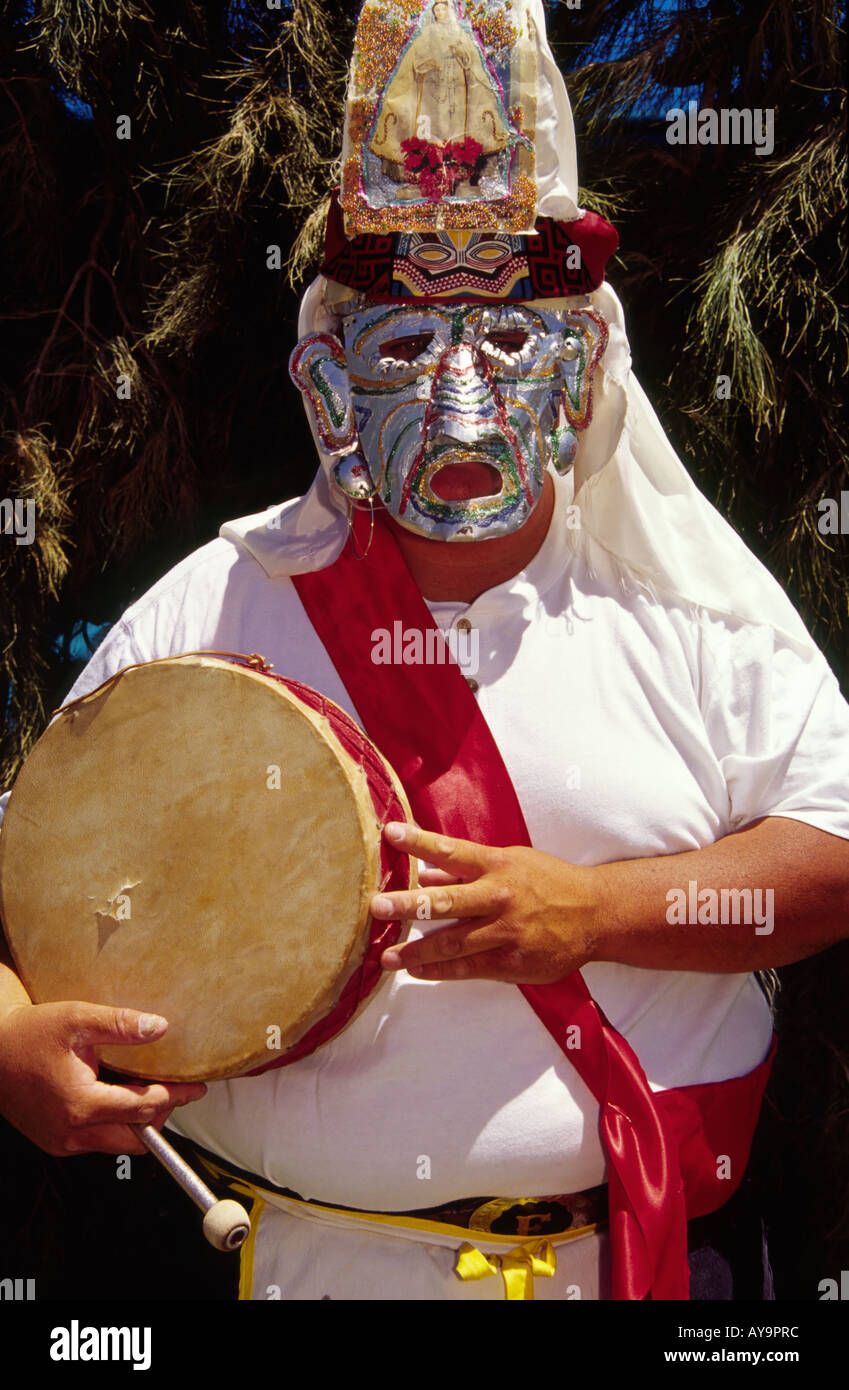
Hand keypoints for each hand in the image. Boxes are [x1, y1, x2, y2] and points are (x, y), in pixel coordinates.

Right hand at [0, 1002, 205, 1156]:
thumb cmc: (30, 1034)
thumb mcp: (77, 1019)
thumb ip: (120, 1024)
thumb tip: (159, 1027)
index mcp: (81, 1103)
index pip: (144, 1108)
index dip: (175, 1097)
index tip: (196, 1088)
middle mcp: (71, 1131)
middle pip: (136, 1138)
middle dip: (159, 1116)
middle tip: (174, 1091)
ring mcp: (61, 1141)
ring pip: (117, 1144)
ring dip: (136, 1123)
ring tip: (146, 1092)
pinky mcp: (54, 1142)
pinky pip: (96, 1142)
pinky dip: (113, 1124)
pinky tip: (117, 1097)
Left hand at [373, 822, 601, 983]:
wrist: (596, 913)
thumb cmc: (548, 882)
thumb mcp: (511, 862)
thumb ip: (467, 870)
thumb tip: (425, 871)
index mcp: (498, 866)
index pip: (451, 850)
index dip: (419, 842)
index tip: (390, 834)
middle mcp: (500, 896)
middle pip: (447, 900)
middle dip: (409, 904)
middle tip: (377, 906)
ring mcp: (506, 931)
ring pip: (454, 942)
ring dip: (417, 951)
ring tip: (387, 956)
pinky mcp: (512, 961)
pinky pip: (469, 968)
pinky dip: (440, 972)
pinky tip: (417, 971)